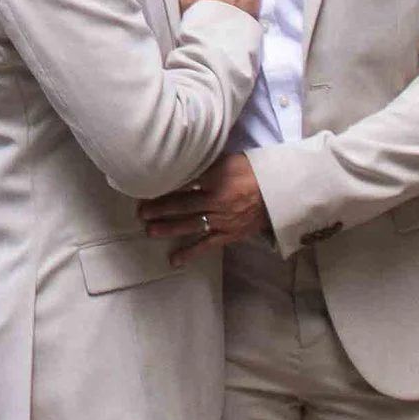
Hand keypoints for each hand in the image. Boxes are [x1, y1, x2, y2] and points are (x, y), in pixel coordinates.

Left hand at [140, 152, 273, 261]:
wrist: (278, 190)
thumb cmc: (251, 170)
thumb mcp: (226, 159)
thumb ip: (204, 164)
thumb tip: (179, 162)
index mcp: (215, 178)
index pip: (183, 182)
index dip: (164, 186)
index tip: (146, 187)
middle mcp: (216, 200)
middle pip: (182, 204)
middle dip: (160, 208)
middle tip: (140, 212)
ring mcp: (222, 219)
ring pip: (191, 224)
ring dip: (169, 228)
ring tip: (149, 230)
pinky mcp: (229, 234)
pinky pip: (207, 245)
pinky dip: (190, 252)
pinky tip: (174, 260)